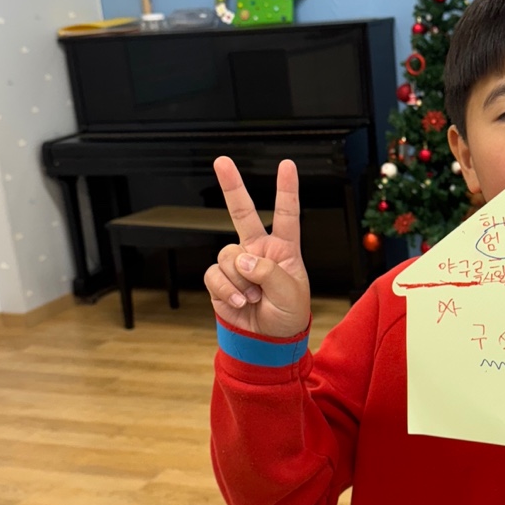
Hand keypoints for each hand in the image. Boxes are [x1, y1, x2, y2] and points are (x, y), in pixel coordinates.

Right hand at [203, 156, 310, 338]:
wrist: (265, 343)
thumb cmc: (287, 317)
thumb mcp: (290, 294)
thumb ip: (268, 272)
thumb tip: (242, 260)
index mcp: (283, 250)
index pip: (286, 215)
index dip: (286, 189)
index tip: (286, 165)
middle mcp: (258, 251)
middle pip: (242, 213)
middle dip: (231, 186)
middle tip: (221, 161)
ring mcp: (238, 265)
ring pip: (227, 255)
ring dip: (239, 280)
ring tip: (253, 298)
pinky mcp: (220, 281)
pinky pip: (214, 276)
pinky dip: (226, 291)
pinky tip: (239, 302)